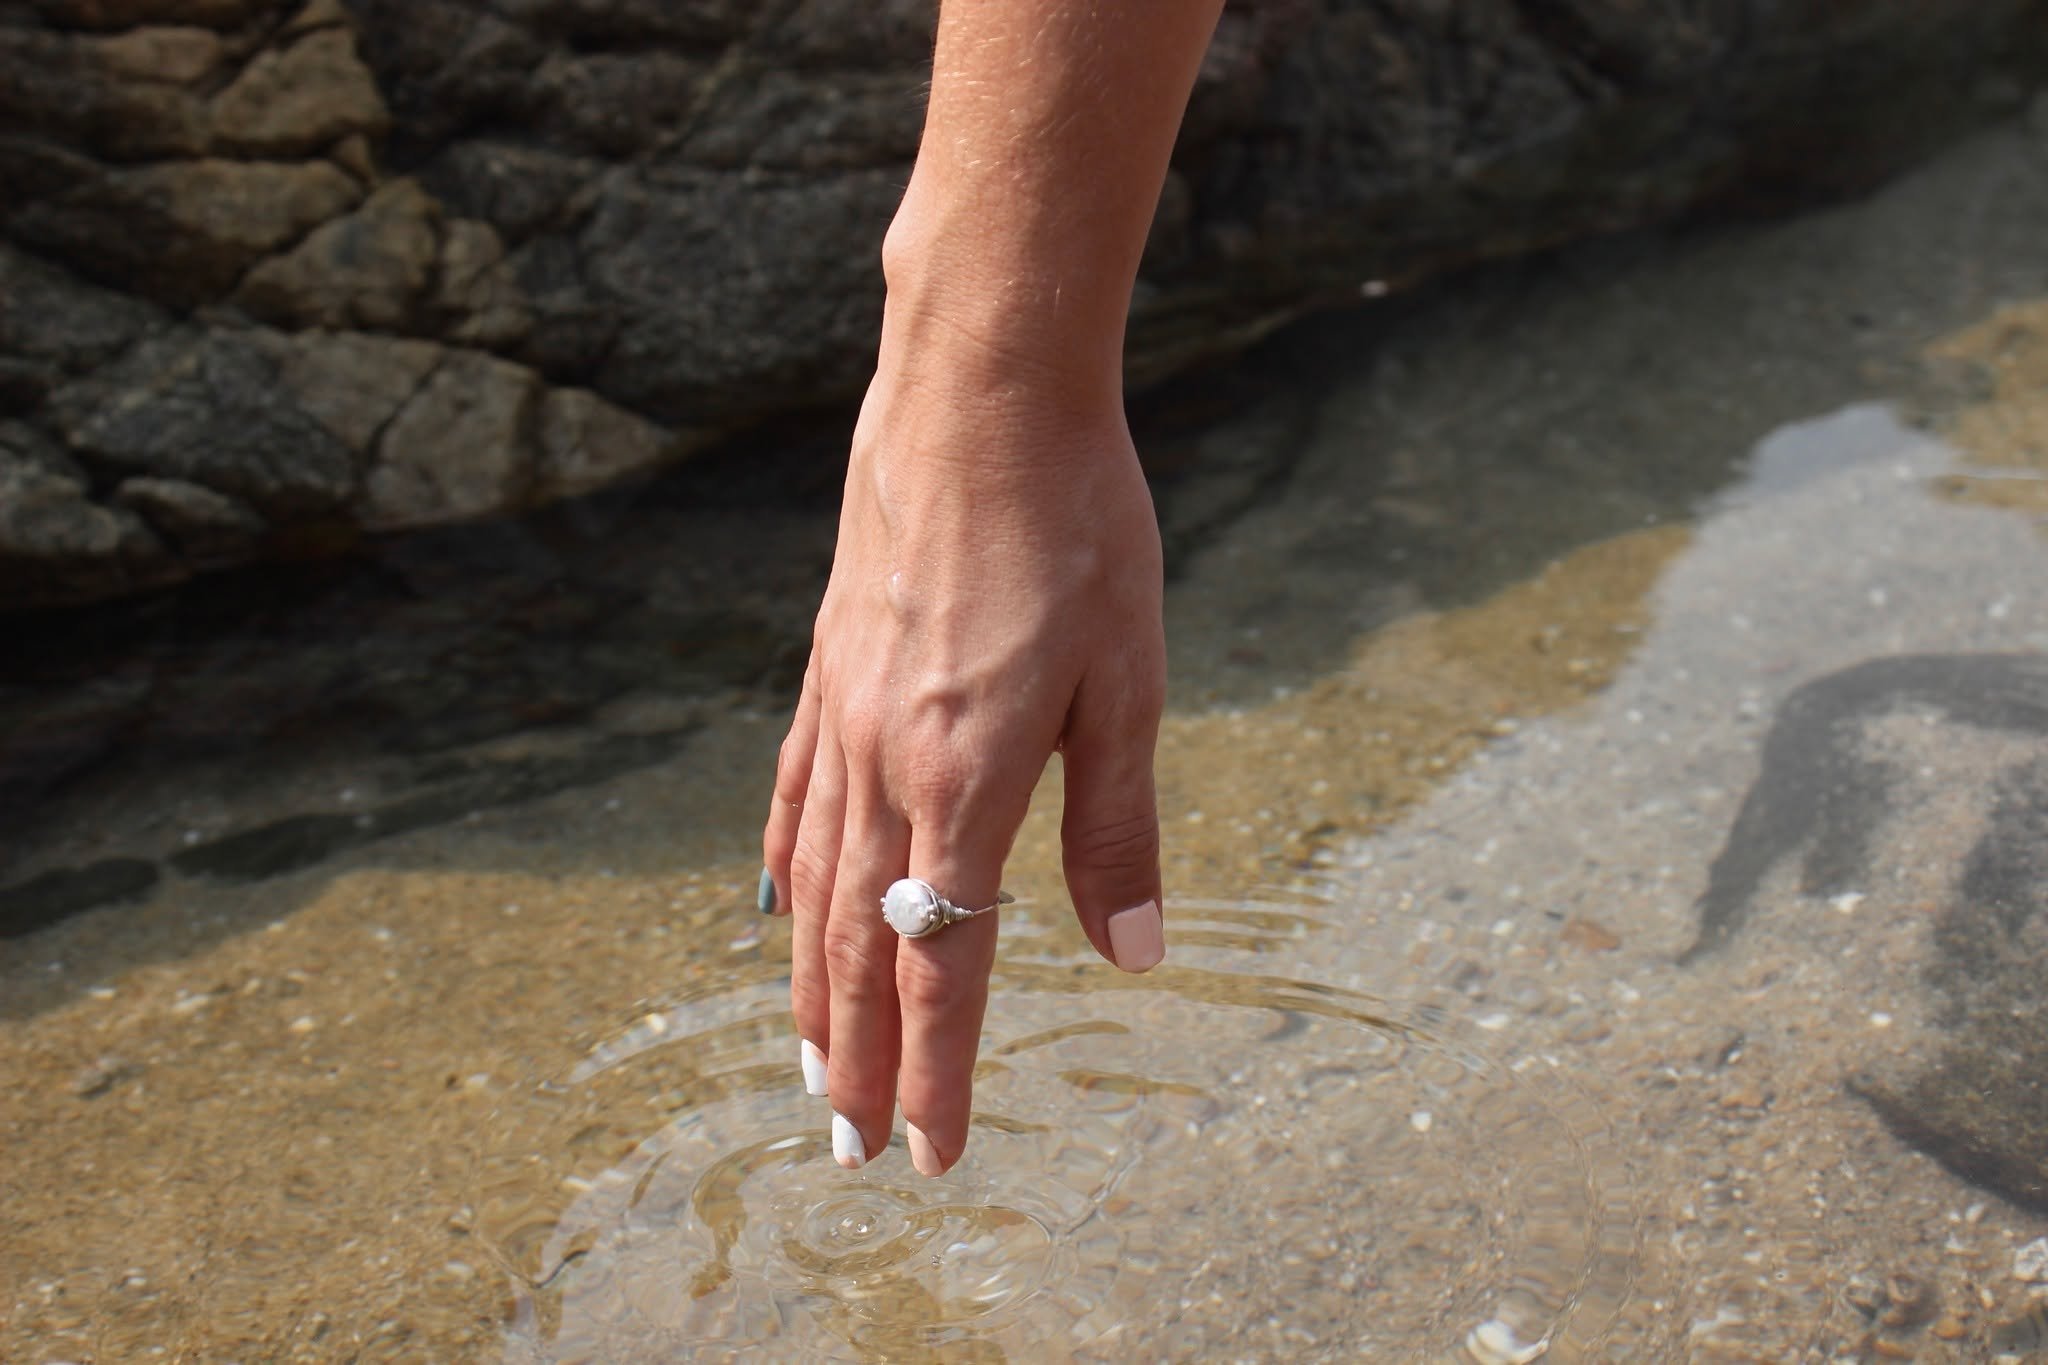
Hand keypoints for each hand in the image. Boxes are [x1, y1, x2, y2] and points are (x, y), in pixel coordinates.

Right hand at [760, 297, 1167, 1177]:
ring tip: (806, 1073)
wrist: (978, 394)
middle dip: (859, 1064)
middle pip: (863, 950)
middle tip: (848, 1154)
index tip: (931, 1161)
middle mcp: (887, 768)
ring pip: (816, 891)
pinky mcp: (827, 669)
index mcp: (968, 783)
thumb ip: (1118, 828)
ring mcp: (843, 718)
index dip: (940, 1073)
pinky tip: (778, 910)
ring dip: (811, 995)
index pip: (949, 967)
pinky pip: (795, 800)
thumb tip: (1135, 956)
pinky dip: (785, 875)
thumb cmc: (1079, 528)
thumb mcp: (1127, 682)